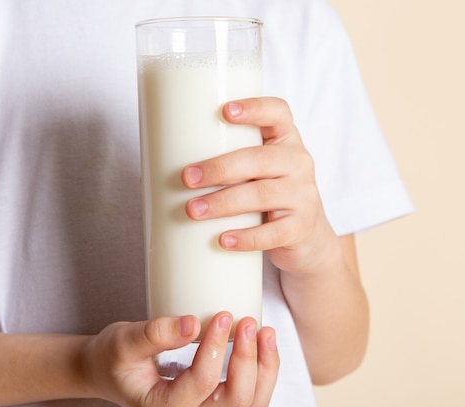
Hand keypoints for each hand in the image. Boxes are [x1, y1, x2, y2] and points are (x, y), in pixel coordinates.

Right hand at [81, 312, 278, 406]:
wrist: (110, 371)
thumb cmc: (114, 359)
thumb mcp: (123, 343)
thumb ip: (155, 334)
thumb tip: (192, 324)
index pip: (202, 381)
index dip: (216, 346)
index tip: (221, 315)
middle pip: (236, 400)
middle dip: (247, 359)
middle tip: (247, 322)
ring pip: (251, 401)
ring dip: (264, 367)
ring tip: (264, 331)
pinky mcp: (215, 400)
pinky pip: (249, 393)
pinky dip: (261, 370)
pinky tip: (260, 342)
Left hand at [181, 97, 338, 275]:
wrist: (306, 239)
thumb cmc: (266, 196)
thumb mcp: (255, 172)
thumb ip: (225, 161)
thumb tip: (158, 164)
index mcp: (284, 140)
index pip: (278, 112)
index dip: (254, 108)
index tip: (224, 111)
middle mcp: (298, 162)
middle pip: (260, 159)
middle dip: (219, 167)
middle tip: (187, 178)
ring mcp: (303, 196)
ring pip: (262, 195)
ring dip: (222, 203)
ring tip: (193, 210)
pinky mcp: (301, 228)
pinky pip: (273, 233)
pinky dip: (245, 238)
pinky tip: (223, 239)